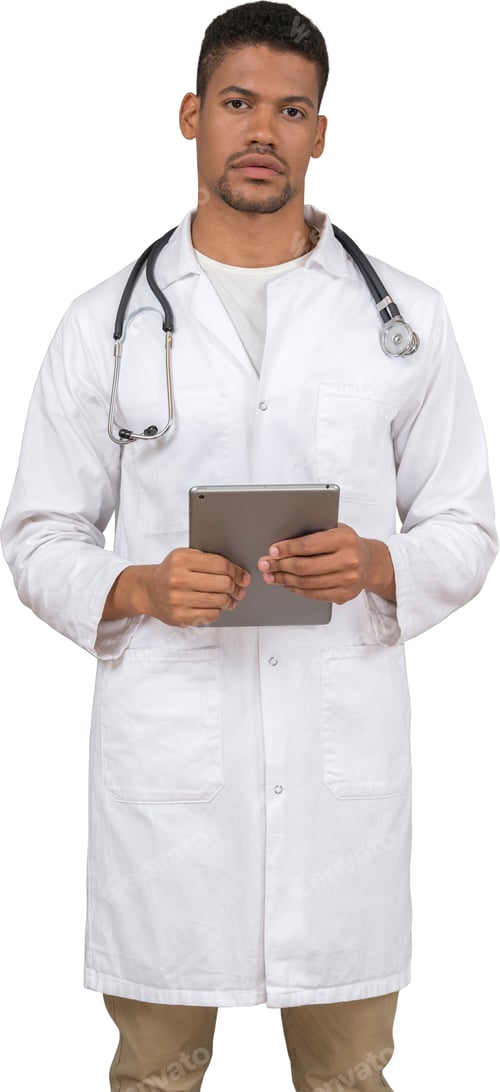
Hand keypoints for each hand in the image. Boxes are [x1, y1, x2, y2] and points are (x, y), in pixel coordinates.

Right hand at [103, 549, 250, 626]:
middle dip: (236, 587)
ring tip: (230, 598)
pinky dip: (217, 610)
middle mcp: (178, 580)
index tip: (243, 576)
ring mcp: (178, 600)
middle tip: (240, 589)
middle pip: (223, 584)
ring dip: (229, 600)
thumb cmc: (170, 572)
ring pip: (219, 601)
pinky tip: (215, 606)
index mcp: (181, 560)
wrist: (147, 590)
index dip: (237, 571)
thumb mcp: (184, 556)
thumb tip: (237, 570)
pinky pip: (211, 615)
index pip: (220, 565)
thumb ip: (207, 559)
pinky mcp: (180, 617)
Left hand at [257, 524, 395, 604]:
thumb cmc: (346, 543)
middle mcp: (348, 560)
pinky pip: (314, 594)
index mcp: (344, 539)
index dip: (286, 549)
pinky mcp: (344, 595)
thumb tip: (281, 545)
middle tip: (265, 564)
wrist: (370, 562)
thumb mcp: (334, 529)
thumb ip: (313, 534)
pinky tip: (286, 583)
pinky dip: (296, 589)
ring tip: (270, 575)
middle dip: (280, 566)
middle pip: (305, 567)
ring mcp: (348, 580)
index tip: (272, 550)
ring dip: (284, 580)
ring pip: (307, 583)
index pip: (308, 545)